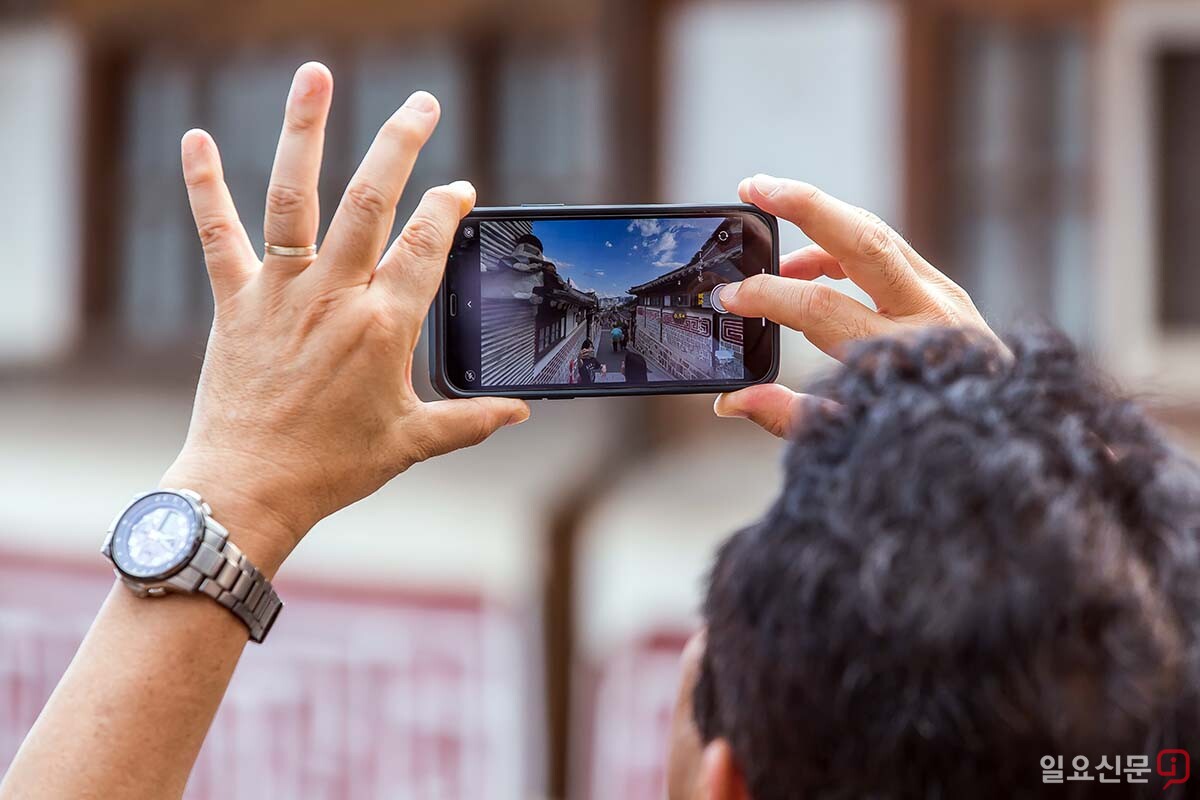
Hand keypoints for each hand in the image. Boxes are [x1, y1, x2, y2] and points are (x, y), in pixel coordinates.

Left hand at [161, 62, 527, 573]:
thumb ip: (469, 421)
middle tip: (423, 104)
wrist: (248, 489)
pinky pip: (219, 234)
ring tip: (317, 75)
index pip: (427, 245)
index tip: (458, 189)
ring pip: (297, 197)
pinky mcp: (237, 302)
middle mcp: (335, 297)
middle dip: (402, 143)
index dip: (448, 208)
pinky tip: (198, 138)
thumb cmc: (331, 468)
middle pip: (372, 200)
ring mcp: (281, 293)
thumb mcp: (410, 442)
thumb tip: (519, 412)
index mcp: (385, 327)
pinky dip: (206, 186)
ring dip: (307, 131)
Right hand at [713, 174, 997, 437]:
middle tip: (755, 186)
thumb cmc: (923, 439)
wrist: (1002, 439)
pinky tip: (806, 262)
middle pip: (863, 242)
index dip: (768, 297)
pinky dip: (842, 246)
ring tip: (770, 214)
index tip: (730, 297)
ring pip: (877, 234)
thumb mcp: (855, 440)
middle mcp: (931, 317)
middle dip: (805, 206)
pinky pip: (888, 251)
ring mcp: (945, 297)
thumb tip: (732, 400)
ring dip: (820, 217)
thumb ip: (792, 416)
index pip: (822, 307)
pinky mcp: (946, 290)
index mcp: (904, 357)